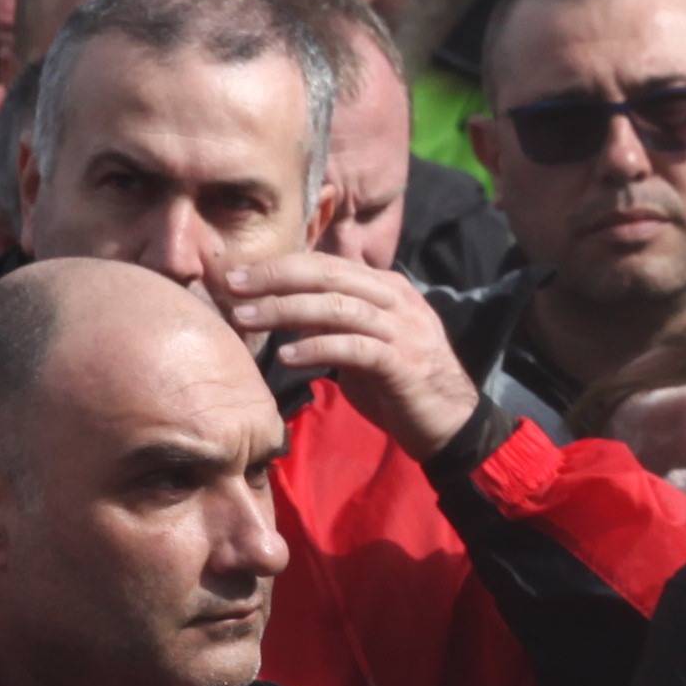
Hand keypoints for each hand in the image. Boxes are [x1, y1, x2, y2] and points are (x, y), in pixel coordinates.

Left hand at [208, 250, 481, 458]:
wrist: (452, 421)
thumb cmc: (400, 382)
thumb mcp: (366, 341)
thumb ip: (335, 321)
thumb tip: (286, 307)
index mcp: (386, 287)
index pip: (326, 264)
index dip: (279, 265)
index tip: (237, 275)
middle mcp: (396, 300)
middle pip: (328, 276)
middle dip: (276, 278)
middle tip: (233, 286)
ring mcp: (403, 330)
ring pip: (337, 307)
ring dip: (286, 311)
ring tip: (247, 319)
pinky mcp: (403, 363)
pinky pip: (354, 348)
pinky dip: (317, 348)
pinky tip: (287, 357)